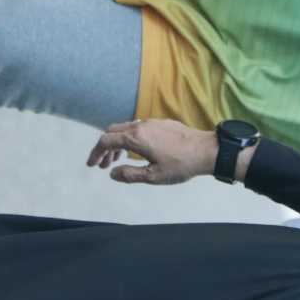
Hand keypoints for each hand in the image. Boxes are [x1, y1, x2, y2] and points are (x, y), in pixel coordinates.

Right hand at [87, 119, 217, 184]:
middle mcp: (141, 126)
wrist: (207, 151)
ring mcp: (152, 122)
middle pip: (113, 131)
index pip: (106, 141)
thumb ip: (129, 175)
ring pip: (126, 129)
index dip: (95, 153)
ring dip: (117, 144)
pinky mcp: (162, 123)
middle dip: (104, 148)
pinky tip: (137, 152)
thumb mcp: (153, 176)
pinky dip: (130, 139)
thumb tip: (112, 173)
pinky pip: (138, 128)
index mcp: (136, 138)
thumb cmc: (181, 165)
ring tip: (118, 161)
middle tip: (103, 165)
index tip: (92, 165)